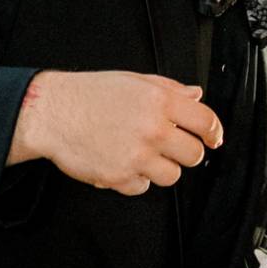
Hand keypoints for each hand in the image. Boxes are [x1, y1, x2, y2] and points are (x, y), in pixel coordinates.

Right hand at [8, 70, 220, 192]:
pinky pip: (143, 187)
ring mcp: (136, 156)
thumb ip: (170, 89)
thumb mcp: (134, 81)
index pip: (206, 122)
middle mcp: (152, 130)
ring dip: (162, 168)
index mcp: (160, 102)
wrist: (52, 113)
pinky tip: (123, 162)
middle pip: (193, 155)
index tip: (212, 138)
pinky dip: (136, 179)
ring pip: (172, 176)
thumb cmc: (90, 94)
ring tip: (144, 155)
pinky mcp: (119, 177)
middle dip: (185, 152)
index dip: (214, 132)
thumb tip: (196, 95)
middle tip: (171, 146)